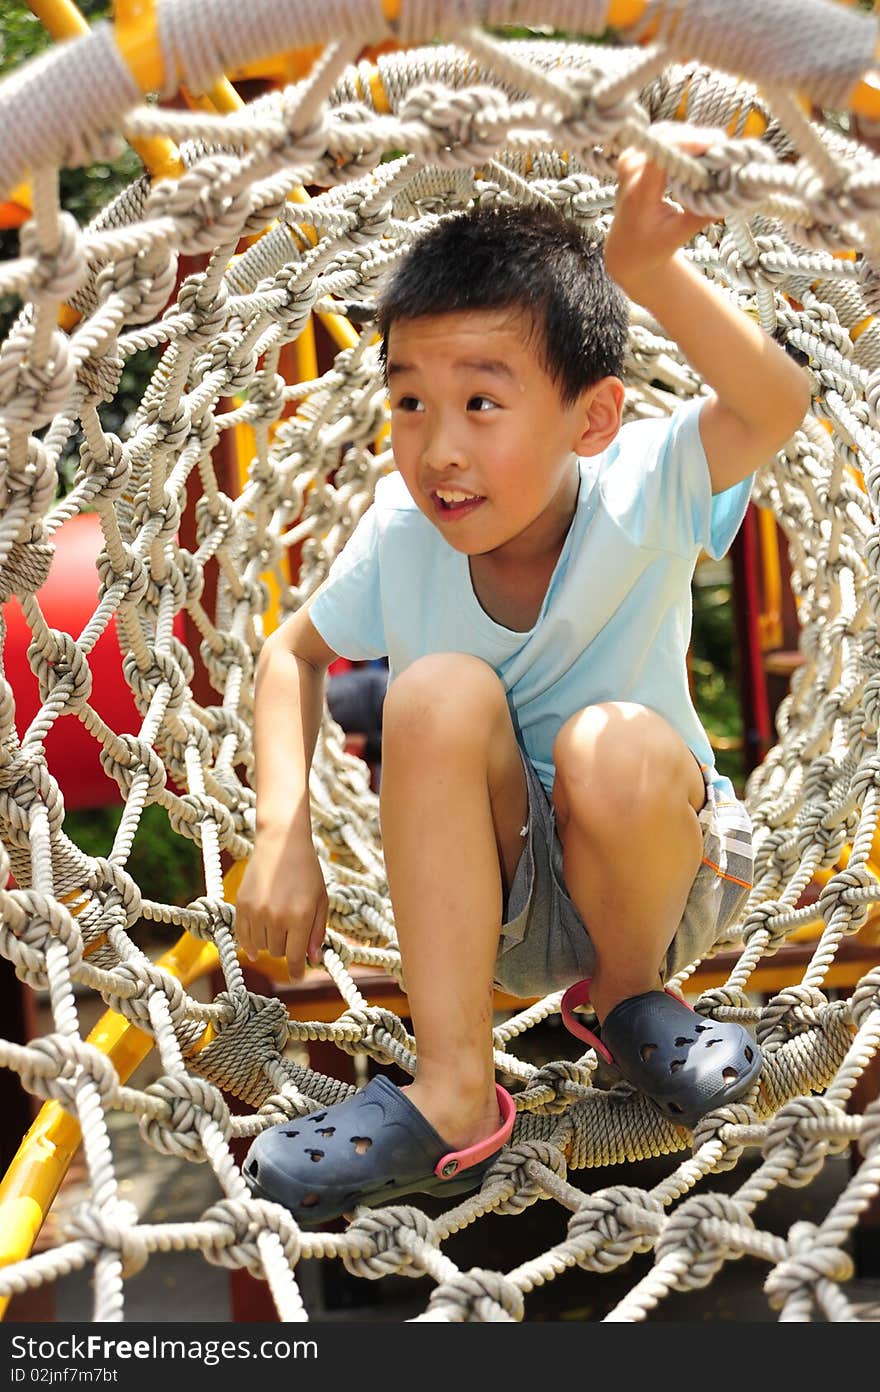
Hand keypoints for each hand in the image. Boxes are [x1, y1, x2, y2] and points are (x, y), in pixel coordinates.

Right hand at [235, 826, 328, 980]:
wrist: (281, 843)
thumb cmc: (307, 870)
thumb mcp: (320, 900)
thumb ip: (317, 931)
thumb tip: (312, 959)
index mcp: (300, 917)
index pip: (296, 957)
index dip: (297, 971)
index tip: (298, 977)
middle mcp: (276, 917)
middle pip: (278, 952)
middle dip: (287, 949)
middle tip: (292, 936)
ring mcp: (257, 912)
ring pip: (261, 946)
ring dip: (269, 944)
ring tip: (277, 928)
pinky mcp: (242, 905)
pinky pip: (243, 936)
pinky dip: (249, 944)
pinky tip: (254, 948)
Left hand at [604, 121, 720, 300]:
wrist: (626, 250)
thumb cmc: (651, 247)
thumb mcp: (678, 236)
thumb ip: (703, 213)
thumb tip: (732, 190)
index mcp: (639, 191)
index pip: (663, 154)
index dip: (690, 143)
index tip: (717, 144)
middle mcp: (630, 169)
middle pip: (668, 138)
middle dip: (699, 141)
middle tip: (724, 153)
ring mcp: (629, 159)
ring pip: (668, 133)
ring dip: (693, 140)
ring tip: (714, 155)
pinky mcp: (633, 154)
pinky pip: (663, 137)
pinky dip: (683, 143)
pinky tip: (698, 154)